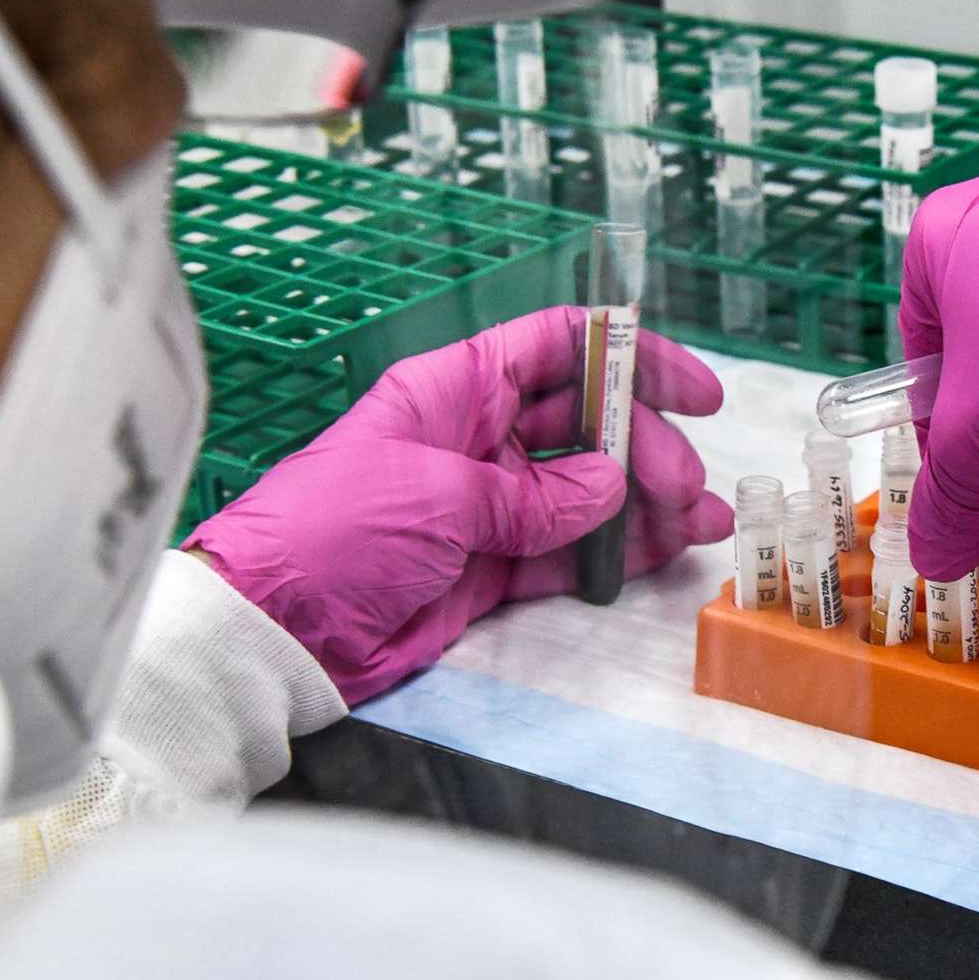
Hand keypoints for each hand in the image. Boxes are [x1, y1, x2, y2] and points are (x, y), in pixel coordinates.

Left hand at [186, 307, 732, 702]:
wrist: (275, 631)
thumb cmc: (332, 535)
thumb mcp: (439, 498)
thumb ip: (533, 495)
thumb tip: (608, 488)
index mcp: (455, 389)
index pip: (559, 348)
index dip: (630, 357)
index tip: (692, 390)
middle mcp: (477, 437)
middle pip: (586, 422)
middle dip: (647, 448)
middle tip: (687, 489)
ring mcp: (487, 505)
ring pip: (587, 492)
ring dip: (648, 505)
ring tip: (703, 526)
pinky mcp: (489, 569)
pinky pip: (568, 552)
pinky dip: (617, 553)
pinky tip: (664, 554)